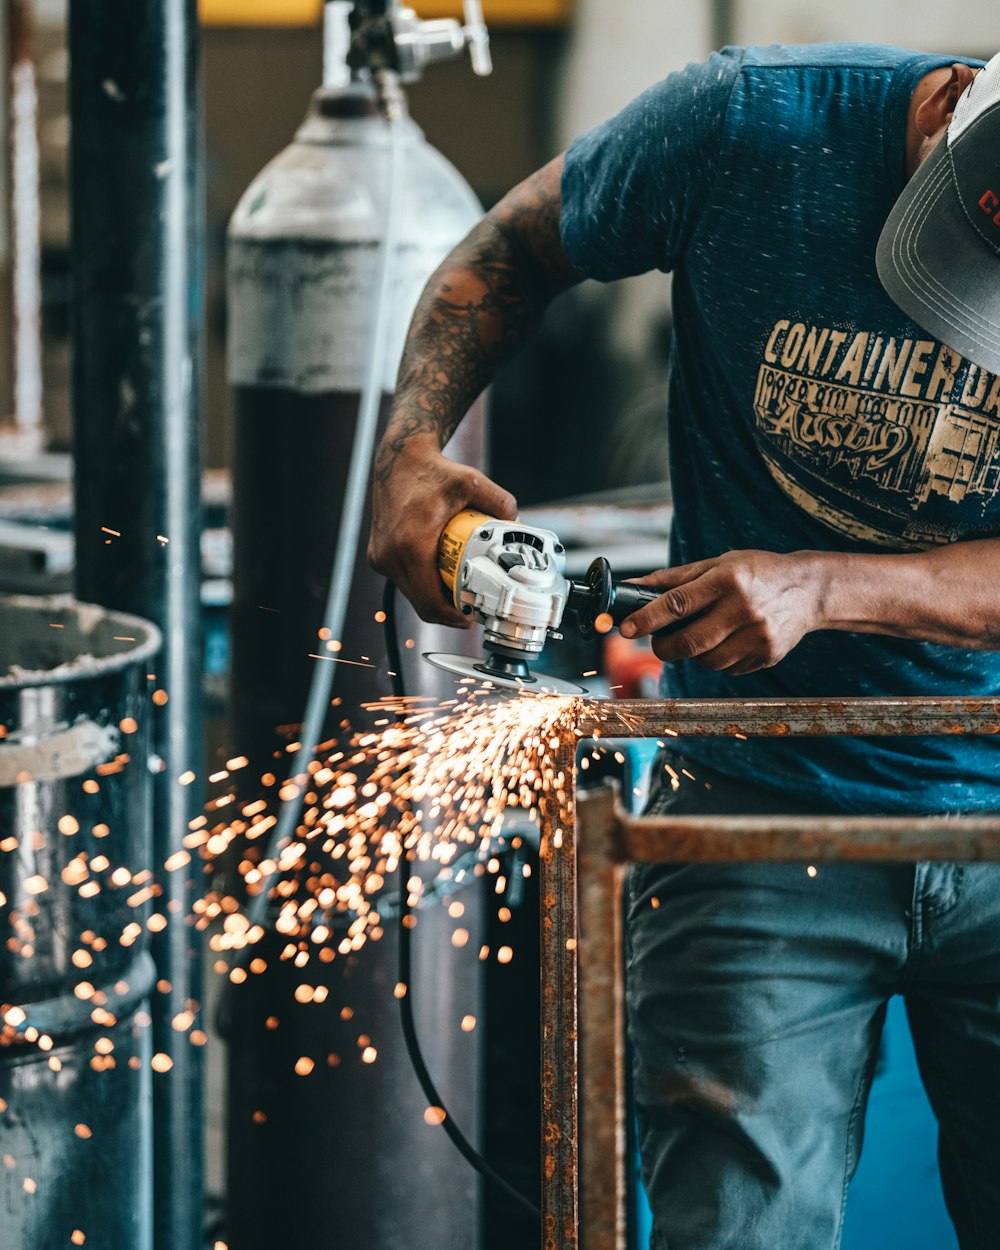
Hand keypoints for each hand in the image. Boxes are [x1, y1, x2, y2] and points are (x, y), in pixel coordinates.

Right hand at [368, 433, 516, 625]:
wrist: (398, 460)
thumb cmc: (432, 471)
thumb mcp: (473, 482)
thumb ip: (501, 503)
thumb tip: (519, 526)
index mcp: (410, 545)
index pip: (431, 601)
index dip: (453, 617)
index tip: (472, 617)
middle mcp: (390, 556)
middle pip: (422, 604)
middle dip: (449, 612)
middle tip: (473, 608)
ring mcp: (380, 558)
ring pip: (412, 595)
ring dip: (436, 600)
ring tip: (461, 595)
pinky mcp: (378, 556)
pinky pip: (404, 582)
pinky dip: (424, 586)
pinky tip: (443, 579)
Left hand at [619, 550, 827, 675]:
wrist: (809, 590)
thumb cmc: (756, 572)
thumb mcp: (718, 564)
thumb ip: (674, 579)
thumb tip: (631, 588)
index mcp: (727, 580)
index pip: (677, 604)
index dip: (647, 618)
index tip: (626, 628)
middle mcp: (743, 609)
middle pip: (688, 642)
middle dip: (663, 647)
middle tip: (659, 641)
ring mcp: (757, 637)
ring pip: (706, 661)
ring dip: (692, 653)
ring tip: (702, 634)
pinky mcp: (766, 656)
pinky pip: (727, 669)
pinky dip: (717, 658)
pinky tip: (728, 640)